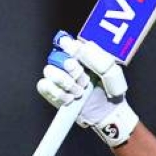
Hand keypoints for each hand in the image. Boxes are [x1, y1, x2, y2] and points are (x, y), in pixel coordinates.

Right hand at [36, 32, 138, 147]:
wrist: (108, 113)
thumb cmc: (111, 92)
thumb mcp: (111, 71)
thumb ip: (96, 57)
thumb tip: (78, 46)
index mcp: (80, 54)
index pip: (66, 42)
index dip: (70, 49)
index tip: (79, 60)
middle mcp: (66, 63)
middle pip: (56, 56)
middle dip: (72, 70)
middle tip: (85, 81)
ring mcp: (58, 77)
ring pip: (49, 70)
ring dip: (66, 82)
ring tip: (80, 92)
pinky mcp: (51, 92)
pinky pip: (44, 85)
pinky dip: (58, 93)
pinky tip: (70, 99)